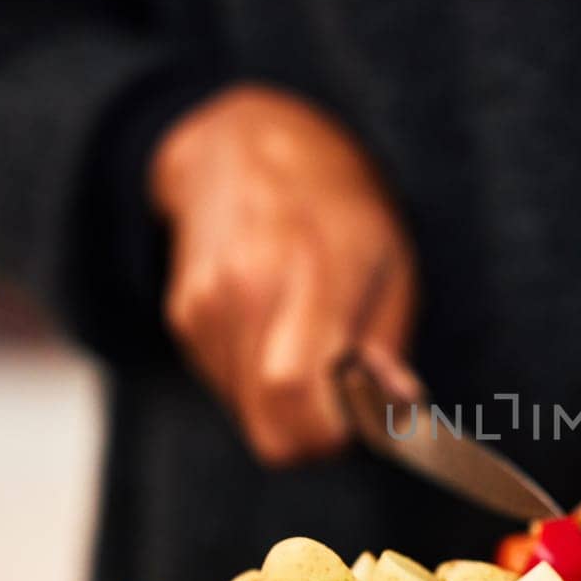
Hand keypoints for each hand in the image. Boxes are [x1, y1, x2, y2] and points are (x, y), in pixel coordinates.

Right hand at [152, 85, 419, 464]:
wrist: (245, 144)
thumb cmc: (339, 203)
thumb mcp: (392, 260)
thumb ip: (389, 343)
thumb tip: (396, 410)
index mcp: (311, 272)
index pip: (295, 391)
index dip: (330, 434)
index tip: (362, 424)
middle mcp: (247, 290)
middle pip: (268, 426)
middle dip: (314, 436)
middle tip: (347, 406)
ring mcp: (206, 305)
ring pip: (247, 414)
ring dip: (286, 407)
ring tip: (313, 348)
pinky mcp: (184, 317)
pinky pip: (226, 386)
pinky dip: (258, 382)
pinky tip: (278, 332)